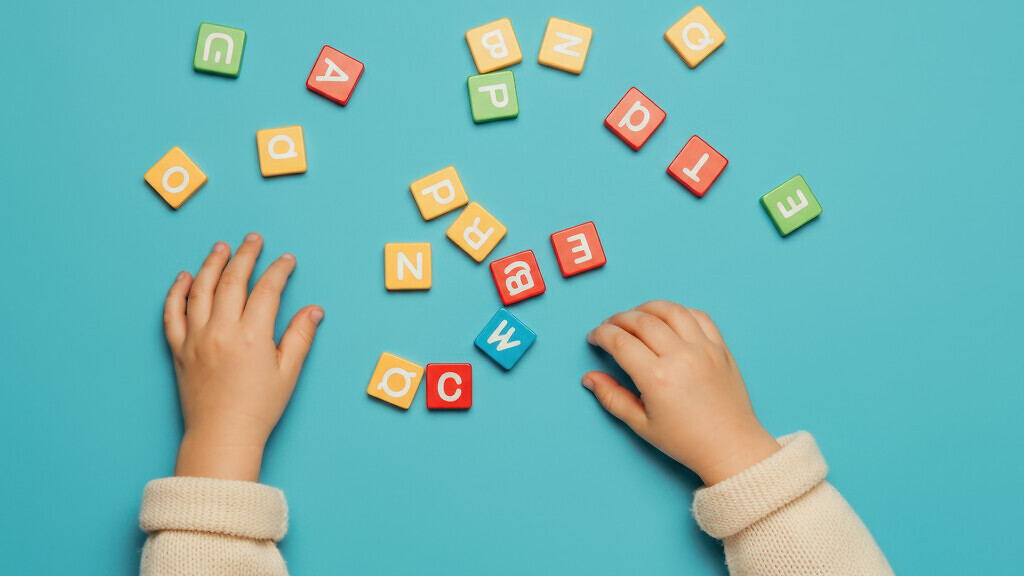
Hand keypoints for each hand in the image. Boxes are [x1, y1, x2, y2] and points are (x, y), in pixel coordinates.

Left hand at [163, 233, 323, 481]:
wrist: (222, 436)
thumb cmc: (258, 409)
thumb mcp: (288, 373)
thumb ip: (300, 337)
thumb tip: (313, 310)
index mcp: (252, 335)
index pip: (267, 290)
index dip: (279, 270)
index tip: (286, 260)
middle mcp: (221, 331)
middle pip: (233, 280)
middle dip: (245, 255)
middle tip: (253, 239)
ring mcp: (196, 338)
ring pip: (201, 289)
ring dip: (212, 264)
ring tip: (221, 248)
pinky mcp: (178, 349)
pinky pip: (172, 313)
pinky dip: (177, 292)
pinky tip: (184, 277)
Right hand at [583, 301, 778, 485]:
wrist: (730, 447)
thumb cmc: (686, 441)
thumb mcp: (641, 424)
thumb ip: (611, 397)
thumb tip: (589, 378)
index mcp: (657, 378)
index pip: (620, 341)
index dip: (601, 335)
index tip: (594, 338)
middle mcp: (681, 357)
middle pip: (641, 320)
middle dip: (618, 319)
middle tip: (609, 326)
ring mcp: (704, 349)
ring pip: (670, 310)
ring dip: (647, 308)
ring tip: (635, 316)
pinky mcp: (721, 348)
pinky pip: (699, 316)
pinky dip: (679, 312)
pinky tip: (668, 319)